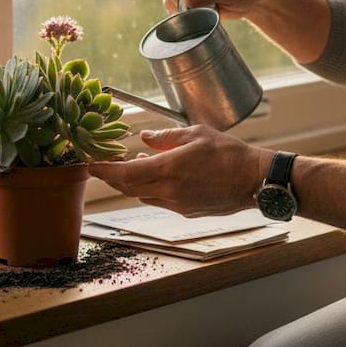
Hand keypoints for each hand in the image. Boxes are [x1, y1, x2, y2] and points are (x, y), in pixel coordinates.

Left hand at [88, 125, 270, 216]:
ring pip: (143, 195)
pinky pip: (159, 201)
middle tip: (107, 163)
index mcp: (169, 169)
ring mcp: (177, 204)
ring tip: (135, 165)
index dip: (104, 170)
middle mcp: (169, 191)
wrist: (254, 180)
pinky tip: (159, 176)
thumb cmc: (229, 153)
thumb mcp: (196, 134)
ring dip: (133, 183)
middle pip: (129, 187)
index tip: (91, 164)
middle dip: (114, 177)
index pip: (125, 173)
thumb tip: (145, 139)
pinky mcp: (186, 212)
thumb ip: (166, 138)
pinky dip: (151, 189)